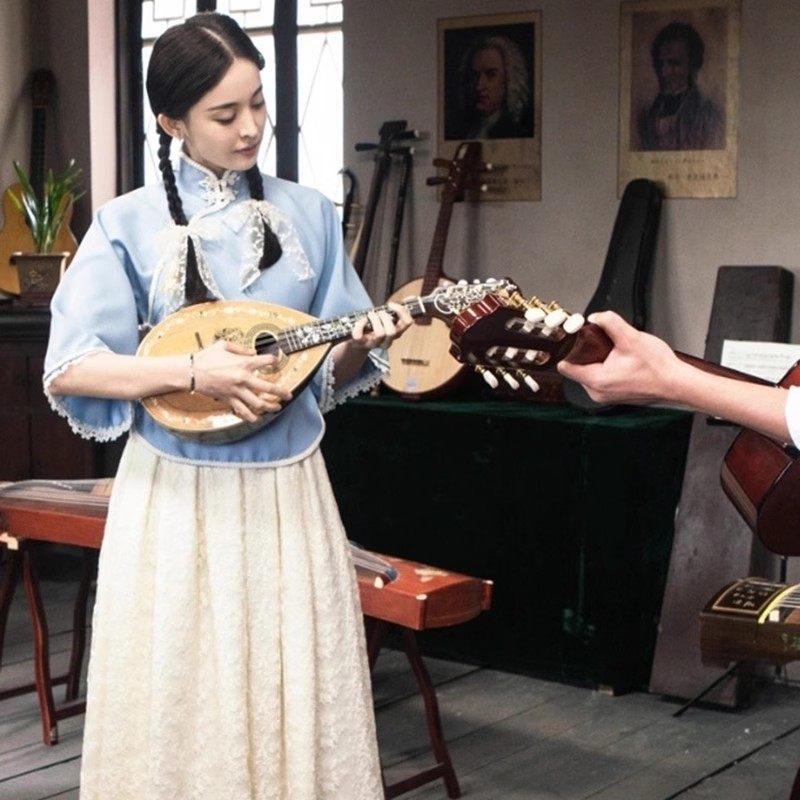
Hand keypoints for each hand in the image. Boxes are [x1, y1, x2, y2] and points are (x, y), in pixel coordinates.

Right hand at [192, 340, 291, 422]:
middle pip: (268, 388)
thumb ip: (241, 348)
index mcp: (243, 363)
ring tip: (277, 407)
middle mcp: (243, 378)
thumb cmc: (206, 357)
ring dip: (270, 406)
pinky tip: (257, 418)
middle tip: (289, 394)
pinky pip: (243, 411)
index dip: (273, 360)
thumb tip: (253, 352)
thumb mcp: (224, 345)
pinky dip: (251, 416)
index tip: (277, 361)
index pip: (266, 361)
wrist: (191, 372)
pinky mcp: (229, 399)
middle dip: (281, 392)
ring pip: (258, 403)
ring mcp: (237, 391)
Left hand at [349, 302, 413, 350]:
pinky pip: (359, 335)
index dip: (401, 311)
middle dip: (385, 317)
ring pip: (380, 333)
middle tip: (378, 312)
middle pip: (392, 331)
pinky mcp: (360, 343)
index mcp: (397, 333)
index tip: (391, 304)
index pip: (408, 322)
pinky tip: (362, 320)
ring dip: (374, 319)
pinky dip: (360, 324)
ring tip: (370, 315)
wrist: (359, 342)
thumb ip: (399, 309)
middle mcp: (387, 341)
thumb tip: (413, 298)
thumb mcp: (388, 318)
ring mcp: (374, 344)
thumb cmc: (375, 326)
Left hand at [556, 311, 682, 404]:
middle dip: (588, 353)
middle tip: (604, 343)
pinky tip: (622, 361)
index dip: (569, 349)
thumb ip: (610, 323)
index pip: (565, 366)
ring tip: (616, 353)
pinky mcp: (614, 395)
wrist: (676, 383)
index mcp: (596, 381)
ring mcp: (605, 396)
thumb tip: (595, 317)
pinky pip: (601, 378)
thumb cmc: (657, 366)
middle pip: (578, 367)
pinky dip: (607, 368)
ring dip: (599, 360)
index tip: (576, 339)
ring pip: (590, 372)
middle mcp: (597, 392)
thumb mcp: (631, 337)